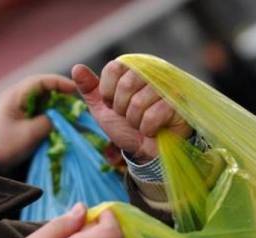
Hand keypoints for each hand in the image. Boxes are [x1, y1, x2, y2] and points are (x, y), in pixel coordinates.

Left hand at [0, 74, 76, 170]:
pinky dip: (52, 111)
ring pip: (44, 98)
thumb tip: (62, 117)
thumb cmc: (6, 146)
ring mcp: (20, 105)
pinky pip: (42, 107)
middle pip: (44, 87)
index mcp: (15, 96)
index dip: (59, 83)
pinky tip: (60, 120)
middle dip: (61, 94)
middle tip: (75, 104)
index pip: (40, 81)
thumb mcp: (29, 135)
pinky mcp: (24, 114)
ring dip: (57, 104)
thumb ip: (48, 122)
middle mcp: (17, 96)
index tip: (74, 90)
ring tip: (70, 113)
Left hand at [72, 61, 191, 163]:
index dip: (108, 92)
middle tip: (129, 117)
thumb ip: (89, 89)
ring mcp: (168, 86)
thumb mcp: (103, 108)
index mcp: (134, 67)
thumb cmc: (126, 127)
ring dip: (135, 121)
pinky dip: (147, 128)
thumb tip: (76, 68)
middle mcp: (153, 71)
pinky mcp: (179, 104)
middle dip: (122, 108)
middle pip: (126, 84)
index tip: (114, 104)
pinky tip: (152, 130)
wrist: (145, 151)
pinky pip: (153, 115)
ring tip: (141, 123)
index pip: (114, 68)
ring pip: (139, 102)